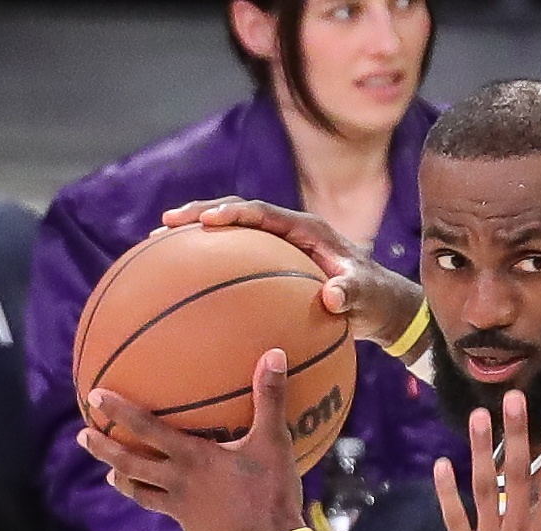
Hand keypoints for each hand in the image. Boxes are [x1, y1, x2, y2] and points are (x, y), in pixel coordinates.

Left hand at [76, 347, 306, 530]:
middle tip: (82, 437)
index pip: (146, 429)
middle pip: (130, 464)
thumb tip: (274, 354)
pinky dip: (167, 508)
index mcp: (191, 457)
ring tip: (111, 477)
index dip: (119, 411)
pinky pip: (174, 517)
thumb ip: (270, 399)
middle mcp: (178, 482)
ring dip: (124, 482)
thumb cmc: (272, 493)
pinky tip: (172, 510)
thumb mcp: (274, 442)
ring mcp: (182, 512)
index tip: (93, 397)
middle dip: (103, 449)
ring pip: (142, 494)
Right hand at [159, 196, 428, 350]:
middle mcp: (290, 231)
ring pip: (232, 234)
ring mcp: (280, 247)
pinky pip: (237, 260)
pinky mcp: (275, 264)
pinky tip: (183, 284)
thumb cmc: (376, 301)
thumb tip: (332, 297)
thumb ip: (352, 293)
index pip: (263, 213)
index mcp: (308, 229)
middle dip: (200, 214)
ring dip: (197, 236)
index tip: (206, 220)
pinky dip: (211, 265)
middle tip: (166, 223)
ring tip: (158, 243)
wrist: (382, 306)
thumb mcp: (368, 298)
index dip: (233, 213)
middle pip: (236, 213)